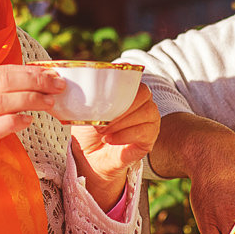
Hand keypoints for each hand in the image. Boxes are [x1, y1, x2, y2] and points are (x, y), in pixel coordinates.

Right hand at [0, 65, 66, 194]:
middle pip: (4, 80)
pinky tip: (29, 122)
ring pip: (3, 99)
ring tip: (50, 103)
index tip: (50, 74)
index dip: (29, 71)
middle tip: (57, 85)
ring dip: (32, 99)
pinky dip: (17, 121)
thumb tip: (33, 84)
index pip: (1, 71)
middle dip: (36, 80)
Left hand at [70, 84, 159, 209]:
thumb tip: (84, 87)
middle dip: (122, 106)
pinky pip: (144, 132)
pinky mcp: (150, 138)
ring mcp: (150, 120)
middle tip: (102, 119)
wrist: (90, 156)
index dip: (123, 81)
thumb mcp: (86, 110)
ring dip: (121, 122)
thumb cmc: (90, 131)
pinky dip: (124, 135)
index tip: (107, 90)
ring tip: (103, 131)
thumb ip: (90, 95)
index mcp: (129, 90)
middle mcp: (144, 102)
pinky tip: (110, 139)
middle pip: (144, 94)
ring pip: (146, 113)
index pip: (134, 77)